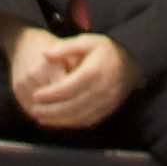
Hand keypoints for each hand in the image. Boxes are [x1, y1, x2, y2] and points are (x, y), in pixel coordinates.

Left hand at [10, 28, 130, 128]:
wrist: (132, 64)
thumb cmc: (106, 51)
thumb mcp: (87, 41)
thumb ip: (65, 47)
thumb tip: (45, 54)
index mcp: (95, 71)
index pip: (69, 86)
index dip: (51, 93)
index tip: (36, 95)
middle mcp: (102, 89)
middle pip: (73, 105)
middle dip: (52, 110)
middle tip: (34, 111)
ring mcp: (107, 102)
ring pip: (79, 116)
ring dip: (59, 120)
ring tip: (41, 118)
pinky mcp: (108, 110)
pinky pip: (88, 121)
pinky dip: (71, 124)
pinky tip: (58, 122)